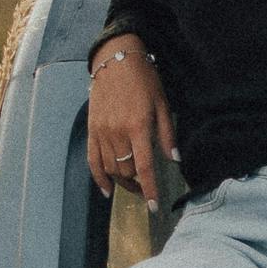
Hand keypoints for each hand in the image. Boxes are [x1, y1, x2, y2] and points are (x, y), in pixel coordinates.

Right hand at [86, 41, 176, 204]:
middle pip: (126, 171)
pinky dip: (99, 178)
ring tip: (134, 187)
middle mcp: (117, 132)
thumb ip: (168, 135)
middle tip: (148, 190)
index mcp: (138, 126)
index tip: (155, 206)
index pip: (144, 167)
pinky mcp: (92, 130)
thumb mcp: (163, 104)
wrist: (115, 61)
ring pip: (111, 168)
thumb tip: (175, 160)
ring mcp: (101, 132)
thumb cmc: (144, 81)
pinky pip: (93, 160)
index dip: (150, 189)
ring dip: (123, 182)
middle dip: (138, 185)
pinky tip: (107, 190)